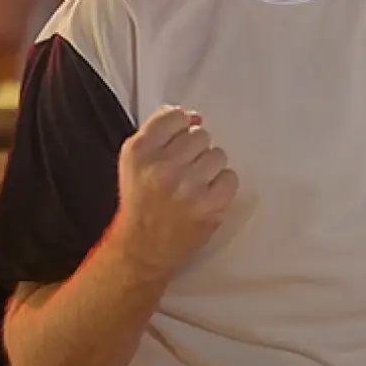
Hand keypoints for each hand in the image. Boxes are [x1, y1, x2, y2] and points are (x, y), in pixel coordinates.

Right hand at [109, 106, 238, 278]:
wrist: (143, 249)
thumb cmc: (141, 202)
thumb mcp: (134, 161)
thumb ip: (160, 132)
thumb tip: (196, 117)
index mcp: (139, 151)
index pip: (175, 115)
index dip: (181, 129)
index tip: (177, 145)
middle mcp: (162, 166)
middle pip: (200, 134)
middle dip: (195, 151)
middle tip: (183, 173)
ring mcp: (187, 186)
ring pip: (218, 154)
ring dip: (210, 169)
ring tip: (194, 186)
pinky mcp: (209, 205)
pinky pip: (231, 178)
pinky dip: (222, 187)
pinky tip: (206, 197)